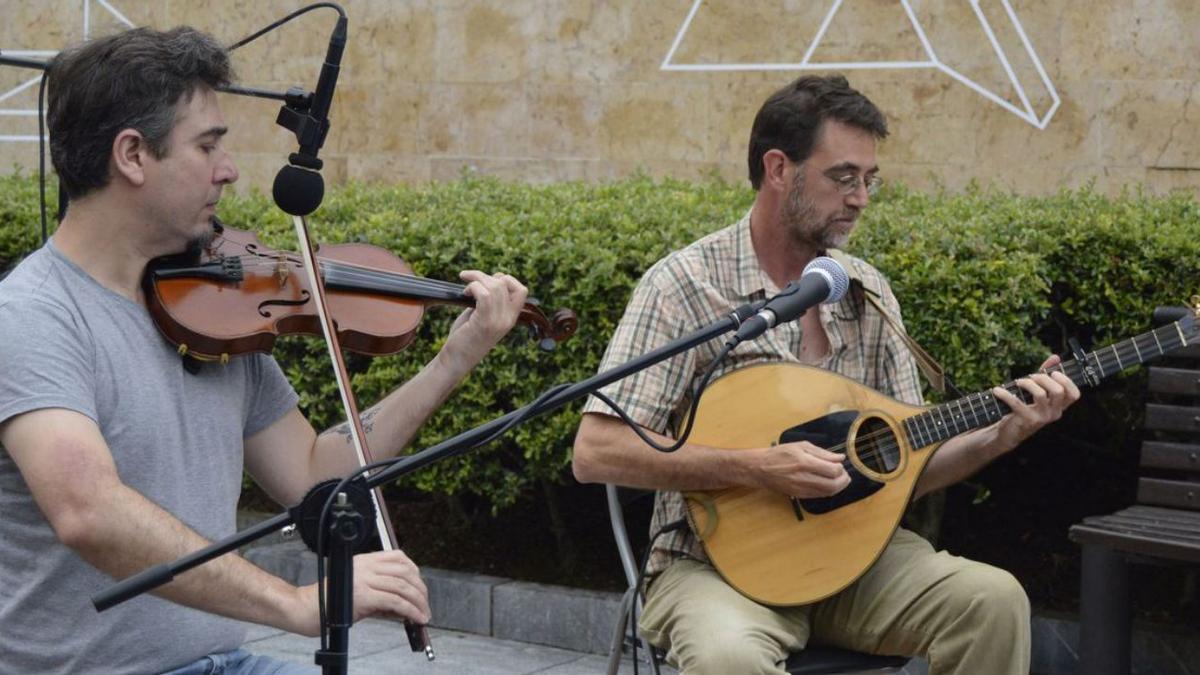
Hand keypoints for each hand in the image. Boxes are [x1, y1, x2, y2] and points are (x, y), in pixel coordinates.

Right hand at [290, 550, 430, 636]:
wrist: (306, 610)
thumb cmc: (329, 602)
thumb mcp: (358, 590)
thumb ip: (381, 593)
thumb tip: (404, 604)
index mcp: (363, 560)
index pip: (398, 557)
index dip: (415, 572)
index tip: (420, 587)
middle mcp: (365, 566)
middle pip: (405, 572)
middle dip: (420, 589)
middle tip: (424, 604)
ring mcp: (364, 579)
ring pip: (402, 586)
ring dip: (418, 602)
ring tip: (423, 615)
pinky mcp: (363, 595)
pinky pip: (395, 601)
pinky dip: (410, 611)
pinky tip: (415, 618)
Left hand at [441, 271, 528, 369]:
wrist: (456, 361)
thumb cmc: (465, 337)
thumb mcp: (482, 316)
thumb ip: (489, 301)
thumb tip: (486, 279)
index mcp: (511, 318)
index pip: (522, 290)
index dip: (506, 279)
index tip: (489, 281)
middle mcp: (508, 319)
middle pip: (505, 284)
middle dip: (485, 276)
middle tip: (470, 282)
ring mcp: (497, 321)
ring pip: (495, 286)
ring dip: (477, 280)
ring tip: (466, 288)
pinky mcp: (484, 322)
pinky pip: (484, 294)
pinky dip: (473, 287)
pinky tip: (464, 293)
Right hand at [748, 441, 850, 497]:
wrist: (760, 468)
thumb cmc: (780, 454)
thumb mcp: (801, 446)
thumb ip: (822, 453)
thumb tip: (840, 458)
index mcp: (804, 462)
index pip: (832, 470)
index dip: (841, 469)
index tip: (840, 464)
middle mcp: (803, 477)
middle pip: (833, 485)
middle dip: (843, 480)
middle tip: (844, 474)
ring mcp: (801, 488)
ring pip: (828, 493)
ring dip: (838, 487)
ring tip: (838, 479)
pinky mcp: (799, 495)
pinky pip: (819, 496)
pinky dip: (828, 490)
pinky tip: (827, 483)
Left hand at [990, 354, 1081, 451]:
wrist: (1009, 433)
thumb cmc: (1024, 409)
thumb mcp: (1036, 392)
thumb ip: (1046, 374)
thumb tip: (1056, 357)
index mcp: (1059, 407)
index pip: (1074, 394)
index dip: (1066, 381)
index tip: (1053, 373)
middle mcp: (1054, 413)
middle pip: (1058, 390)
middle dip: (1043, 378)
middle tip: (1031, 377)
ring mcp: (1041, 418)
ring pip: (1040, 394)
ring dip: (1027, 383)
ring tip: (1017, 382)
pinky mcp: (1026, 420)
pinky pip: (1016, 402)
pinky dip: (1005, 393)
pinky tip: (997, 390)